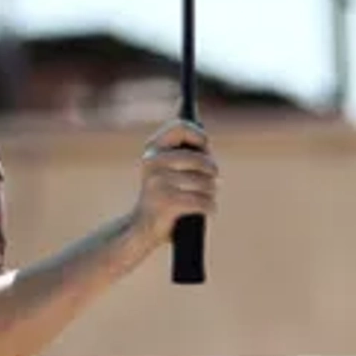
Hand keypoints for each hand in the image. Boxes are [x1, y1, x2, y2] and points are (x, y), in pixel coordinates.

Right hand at [131, 120, 217, 247]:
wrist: (140, 227)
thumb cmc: (161, 196)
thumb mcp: (166, 170)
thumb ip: (182, 155)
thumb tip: (207, 146)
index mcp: (152, 149)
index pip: (179, 128)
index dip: (199, 136)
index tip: (206, 146)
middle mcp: (153, 162)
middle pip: (200, 160)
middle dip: (212, 172)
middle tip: (214, 180)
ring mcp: (159, 182)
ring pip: (205, 183)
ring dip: (212, 192)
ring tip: (209, 196)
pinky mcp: (167, 203)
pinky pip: (203, 202)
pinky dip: (210, 208)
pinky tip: (209, 210)